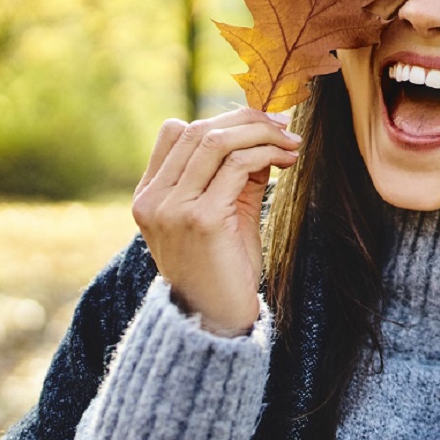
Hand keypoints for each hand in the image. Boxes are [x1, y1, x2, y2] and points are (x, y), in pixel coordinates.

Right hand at [131, 107, 300, 335]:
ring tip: (290, 141)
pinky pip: (236, 165)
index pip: (175, 132)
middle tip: (283, 125)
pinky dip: (265, 154)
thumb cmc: (223, 269)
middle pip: (198, 130)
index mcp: (149, 196)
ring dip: (260, 134)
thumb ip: (235, 176)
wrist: (217, 320)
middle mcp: (153, 199)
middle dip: (246, 119)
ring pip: (217, 141)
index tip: (259, 123)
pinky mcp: (201, 218)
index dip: (220, 118)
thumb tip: (263, 134)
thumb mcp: (225, 213)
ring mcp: (173, 208)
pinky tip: (287, 160)